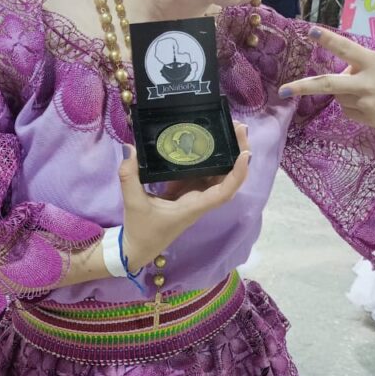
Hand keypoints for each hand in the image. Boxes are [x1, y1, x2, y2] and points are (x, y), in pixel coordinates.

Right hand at [118, 121, 250, 270]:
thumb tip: (130, 148)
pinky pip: (203, 173)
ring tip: (229, 129)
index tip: (245, 153)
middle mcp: (200, 200)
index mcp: (193, 207)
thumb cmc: (141, 231)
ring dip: (226, 155)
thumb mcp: (133, 203)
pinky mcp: (186, 192)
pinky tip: (205, 141)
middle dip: (237, 155)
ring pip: (218, 175)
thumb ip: (129, 176)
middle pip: (228, 179)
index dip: (237, 173)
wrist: (137, 247)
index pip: (224, 192)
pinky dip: (208, 158)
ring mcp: (194, 196)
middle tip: (239, 128)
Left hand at [279, 27, 374, 161]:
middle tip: (282, 91)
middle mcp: (367, 84)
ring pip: (339, 98)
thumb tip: (342, 76)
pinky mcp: (370, 119)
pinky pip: (350, 112)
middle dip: (302, 88)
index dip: (328, 39)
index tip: (310, 31)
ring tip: (371, 91)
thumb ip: (363, 66)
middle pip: (328, 85)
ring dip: (345, 94)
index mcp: (374, 62)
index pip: (346, 48)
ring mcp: (368, 104)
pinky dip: (355, 107)